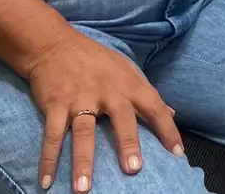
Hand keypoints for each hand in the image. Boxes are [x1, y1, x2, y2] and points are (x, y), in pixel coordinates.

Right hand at [26, 31, 182, 191]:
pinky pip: (52, 136)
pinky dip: (48, 159)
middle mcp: (107, 92)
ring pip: (83, 132)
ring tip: (83, 188)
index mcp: (128, 85)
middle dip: (128, 143)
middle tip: (134, 169)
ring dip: (83, 160)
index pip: (155, 107)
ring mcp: (80, 99)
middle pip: (121, 118)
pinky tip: (46, 181)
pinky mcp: (56, 105)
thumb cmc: (96, 60)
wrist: (55, 45)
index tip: (178, 153)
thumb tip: (172, 112)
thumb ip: (147, 92)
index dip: (168, 129)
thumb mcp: (127, 69)